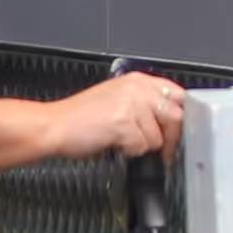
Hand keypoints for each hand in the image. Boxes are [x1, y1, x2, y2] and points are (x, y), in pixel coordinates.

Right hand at [15, 71, 192, 166]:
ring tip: (123, 142)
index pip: (178, 95)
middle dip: (169, 138)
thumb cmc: (79, 118)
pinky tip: (114, 144)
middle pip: (176, 117)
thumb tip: (171, 120)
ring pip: (159, 137)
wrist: (53, 127)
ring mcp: (130, 104)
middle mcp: (136, 88)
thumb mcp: (116, 101)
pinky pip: (142, 147)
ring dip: (143, 146)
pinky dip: (129, 152)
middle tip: (161, 151)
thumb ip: (144, 104)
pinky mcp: (123, 123)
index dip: (180, 118)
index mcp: (136, 80)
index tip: (176, 132)